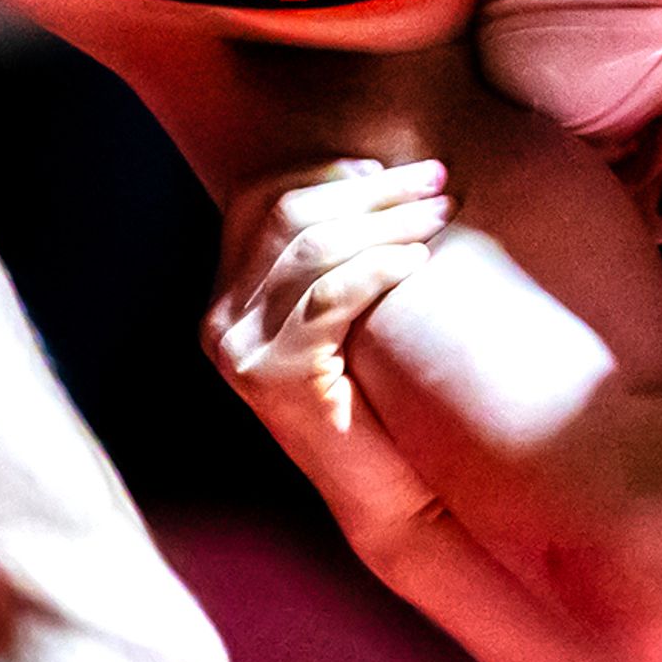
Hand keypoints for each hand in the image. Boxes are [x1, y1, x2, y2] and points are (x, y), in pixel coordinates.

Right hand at [207, 158, 457, 550]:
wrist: (385, 496)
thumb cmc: (381, 397)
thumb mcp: (345, 315)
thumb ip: (337, 256)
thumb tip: (381, 173)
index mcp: (230, 298)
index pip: (258, 200)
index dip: (323, 171)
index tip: (385, 165)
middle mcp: (221, 321)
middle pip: (290, 216)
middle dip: (368, 188)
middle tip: (433, 177)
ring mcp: (241, 351)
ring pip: (312, 251)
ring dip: (385, 221)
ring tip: (440, 213)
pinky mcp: (274, 378)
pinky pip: (330, 300)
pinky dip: (378, 269)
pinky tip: (417, 261)